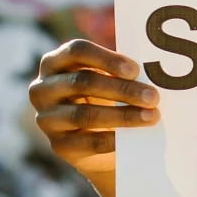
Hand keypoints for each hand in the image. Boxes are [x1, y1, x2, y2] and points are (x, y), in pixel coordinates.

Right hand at [29, 39, 158, 196]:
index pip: (76, 51)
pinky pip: (89, 142)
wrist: (93, 141)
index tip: (135, 70)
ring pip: (84, 115)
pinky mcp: (58, 145)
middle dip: (122, 89)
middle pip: (82, 82)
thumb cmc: (101, 98)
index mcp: (53, 62)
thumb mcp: (103, 80)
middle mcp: (42, 89)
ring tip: (152, 116)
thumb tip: (151, 73)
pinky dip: (114, 140)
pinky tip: (135, 138)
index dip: (106, 59)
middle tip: (153, 96)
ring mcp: (46, 119)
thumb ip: (117, 72)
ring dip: (123, 115)